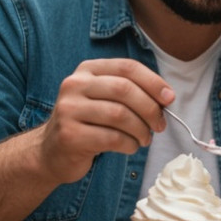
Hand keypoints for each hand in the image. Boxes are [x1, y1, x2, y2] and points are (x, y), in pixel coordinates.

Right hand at [38, 58, 171, 183]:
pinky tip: (130, 147)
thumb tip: (167, 97)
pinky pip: (112, 138)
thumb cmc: (88, 123)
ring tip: (145, 139)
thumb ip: (132, 92)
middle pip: (124, 89)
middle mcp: (74, 85)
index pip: (127, 67)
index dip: (153, 82)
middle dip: (150, 108)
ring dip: (141, 129)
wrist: (51, 152)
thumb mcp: (104, 99)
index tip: (169, 98)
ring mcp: (68, 109)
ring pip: (120, 115)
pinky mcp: (69, 135)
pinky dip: (129, 144)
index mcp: (87, 70)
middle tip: (160, 125)